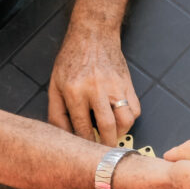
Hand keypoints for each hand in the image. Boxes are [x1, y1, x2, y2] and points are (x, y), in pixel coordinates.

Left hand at [48, 29, 139, 145]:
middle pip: (107, 128)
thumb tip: (64, 137)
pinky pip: (135, 109)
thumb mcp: (55, 85)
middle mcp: (96, 89)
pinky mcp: (127, 84)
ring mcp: (114, 86)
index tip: (86, 151)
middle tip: (104, 153)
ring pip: (126, 120)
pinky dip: (130, 119)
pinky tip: (120, 119)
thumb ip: (56, 113)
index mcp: (74, 91)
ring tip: (113, 136)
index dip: (85, 143)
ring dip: (121, 133)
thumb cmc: (71, 60)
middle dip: (106, 145)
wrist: (93, 35)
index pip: (82, 127)